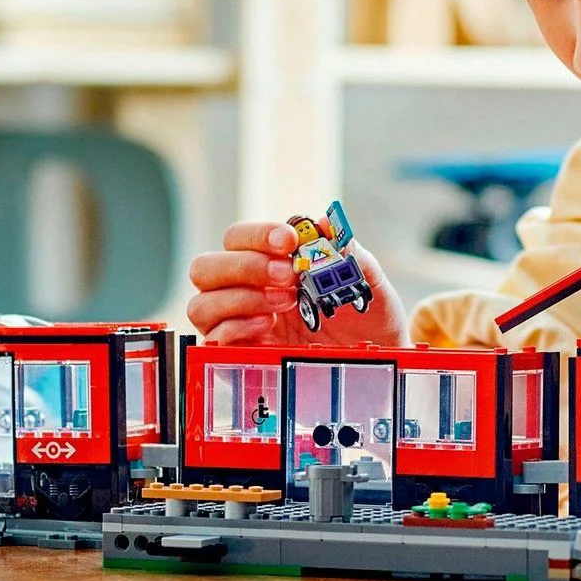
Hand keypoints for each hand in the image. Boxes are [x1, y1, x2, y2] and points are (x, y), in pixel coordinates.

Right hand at [187, 221, 411, 347]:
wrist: (379, 358)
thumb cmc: (367, 316)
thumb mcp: (367, 282)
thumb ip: (349, 252)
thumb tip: (327, 223)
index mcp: (269, 262)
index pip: (237, 238)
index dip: (257, 235)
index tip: (291, 241)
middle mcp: (246, 289)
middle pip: (206, 267)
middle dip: (245, 267)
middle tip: (289, 278)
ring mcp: (239, 322)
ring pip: (202, 302)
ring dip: (241, 299)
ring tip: (286, 304)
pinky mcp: (241, 353)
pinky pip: (214, 337)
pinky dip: (236, 328)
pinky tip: (268, 326)